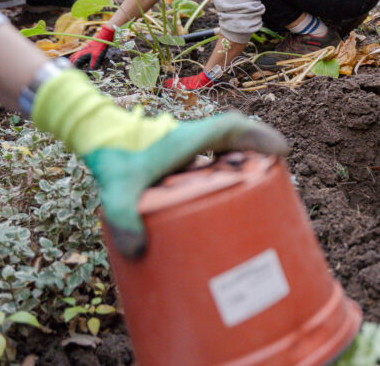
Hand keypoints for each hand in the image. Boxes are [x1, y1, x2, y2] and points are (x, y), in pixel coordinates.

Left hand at [31, 68, 288, 257]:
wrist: (97, 138)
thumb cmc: (113, 158)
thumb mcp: (118, 189)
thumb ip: (124, 216)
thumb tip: (136, 249)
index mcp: (190, 138)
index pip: (233, 129)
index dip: (261, 138)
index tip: (282, 151)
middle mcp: (194, 137)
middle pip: (238, 134)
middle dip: (261, 148)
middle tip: (279, 168)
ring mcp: (189, 144)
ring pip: (227, 141)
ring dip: (247, 153)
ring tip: (262, 180)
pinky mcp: (182, 154)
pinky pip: (214, 152)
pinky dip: (229, 161)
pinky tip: (228, 187)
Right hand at [70, 24, 115, 69]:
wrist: (103, 37)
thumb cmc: (99, 47)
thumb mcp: (97, 56)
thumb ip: (93, 63)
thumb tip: (90, 70)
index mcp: (82, 54)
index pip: (75, 62)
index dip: (74, 67)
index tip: (73, 72)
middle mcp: (81, 52)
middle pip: (74, 59)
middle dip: (72, 64)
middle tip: (72, 69)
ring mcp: (84, 50)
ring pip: (76, 56)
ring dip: (74, 60)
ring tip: (73, 65)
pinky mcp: (87, 49)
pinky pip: (79, 54)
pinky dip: (77, 57)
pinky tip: (81, 59)